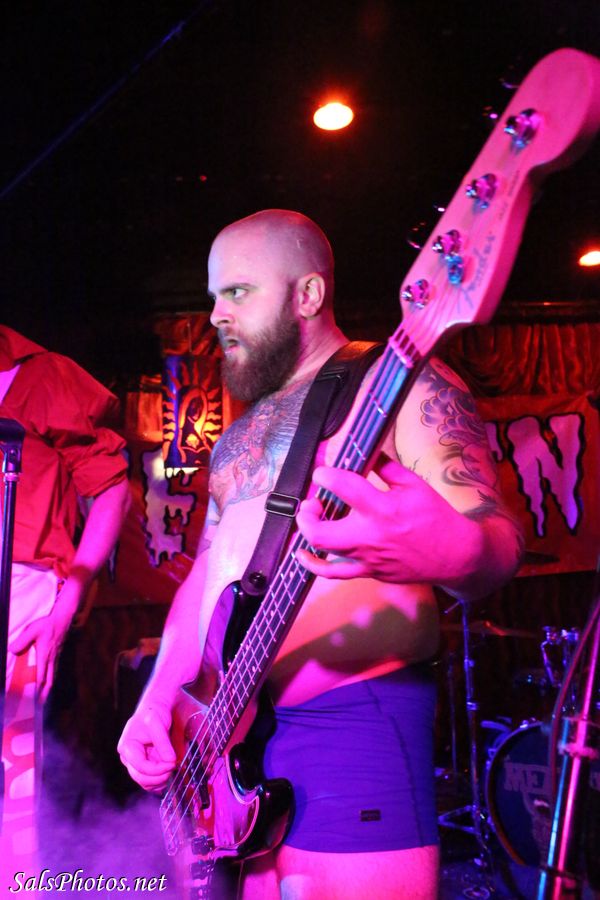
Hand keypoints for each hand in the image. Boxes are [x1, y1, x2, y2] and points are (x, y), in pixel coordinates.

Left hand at [9, 579, 81, 701]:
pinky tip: (49, 679)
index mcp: (44, 655)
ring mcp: (56, 656)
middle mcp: (51, 658)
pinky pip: (54, 669)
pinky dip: (51, 678)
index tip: (34, 699)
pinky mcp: (57, 653)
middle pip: (50, 680)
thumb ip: (21, 641)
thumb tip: (11, 651)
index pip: (41, 676)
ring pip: (53, 675)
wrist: (63, 617)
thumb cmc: (47, 624)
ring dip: (48, 687)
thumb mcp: (32, 630)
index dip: (38, 688)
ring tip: (44, 697)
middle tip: (40, 704)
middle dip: (45, 693)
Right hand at [118, 702, 175, 792]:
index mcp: (127, 747)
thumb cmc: (154, 713)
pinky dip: (159, 782)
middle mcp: (128, 757)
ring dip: (160, 780)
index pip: (141, 767)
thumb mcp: (157, 723)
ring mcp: (135, 763)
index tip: (173, 763)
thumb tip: (170, 761)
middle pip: (141, 778)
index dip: (157, 769)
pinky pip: (149, 782)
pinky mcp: (143, 766)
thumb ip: (163, 743)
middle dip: (159, 777)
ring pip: (145, 782)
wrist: (157, 710)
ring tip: (173, 769)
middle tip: (174, 768)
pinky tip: (168, 773)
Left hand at [295, 457, 479, 584]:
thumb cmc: (435, 517)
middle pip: (320, 531)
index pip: (343, 488)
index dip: (325, 476)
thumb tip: (365, 451)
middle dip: (307, 513)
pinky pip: (334, 573)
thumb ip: (385, 467)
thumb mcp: (414, 484)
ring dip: (307, 533)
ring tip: (311, 519)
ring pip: (323, 553)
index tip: (321, 472)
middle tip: (311, 501)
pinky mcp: (369, 572)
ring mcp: (368, 558)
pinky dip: (314, 564)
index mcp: (383, 508)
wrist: (455, 555)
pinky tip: (303, 554)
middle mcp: (371, 535)